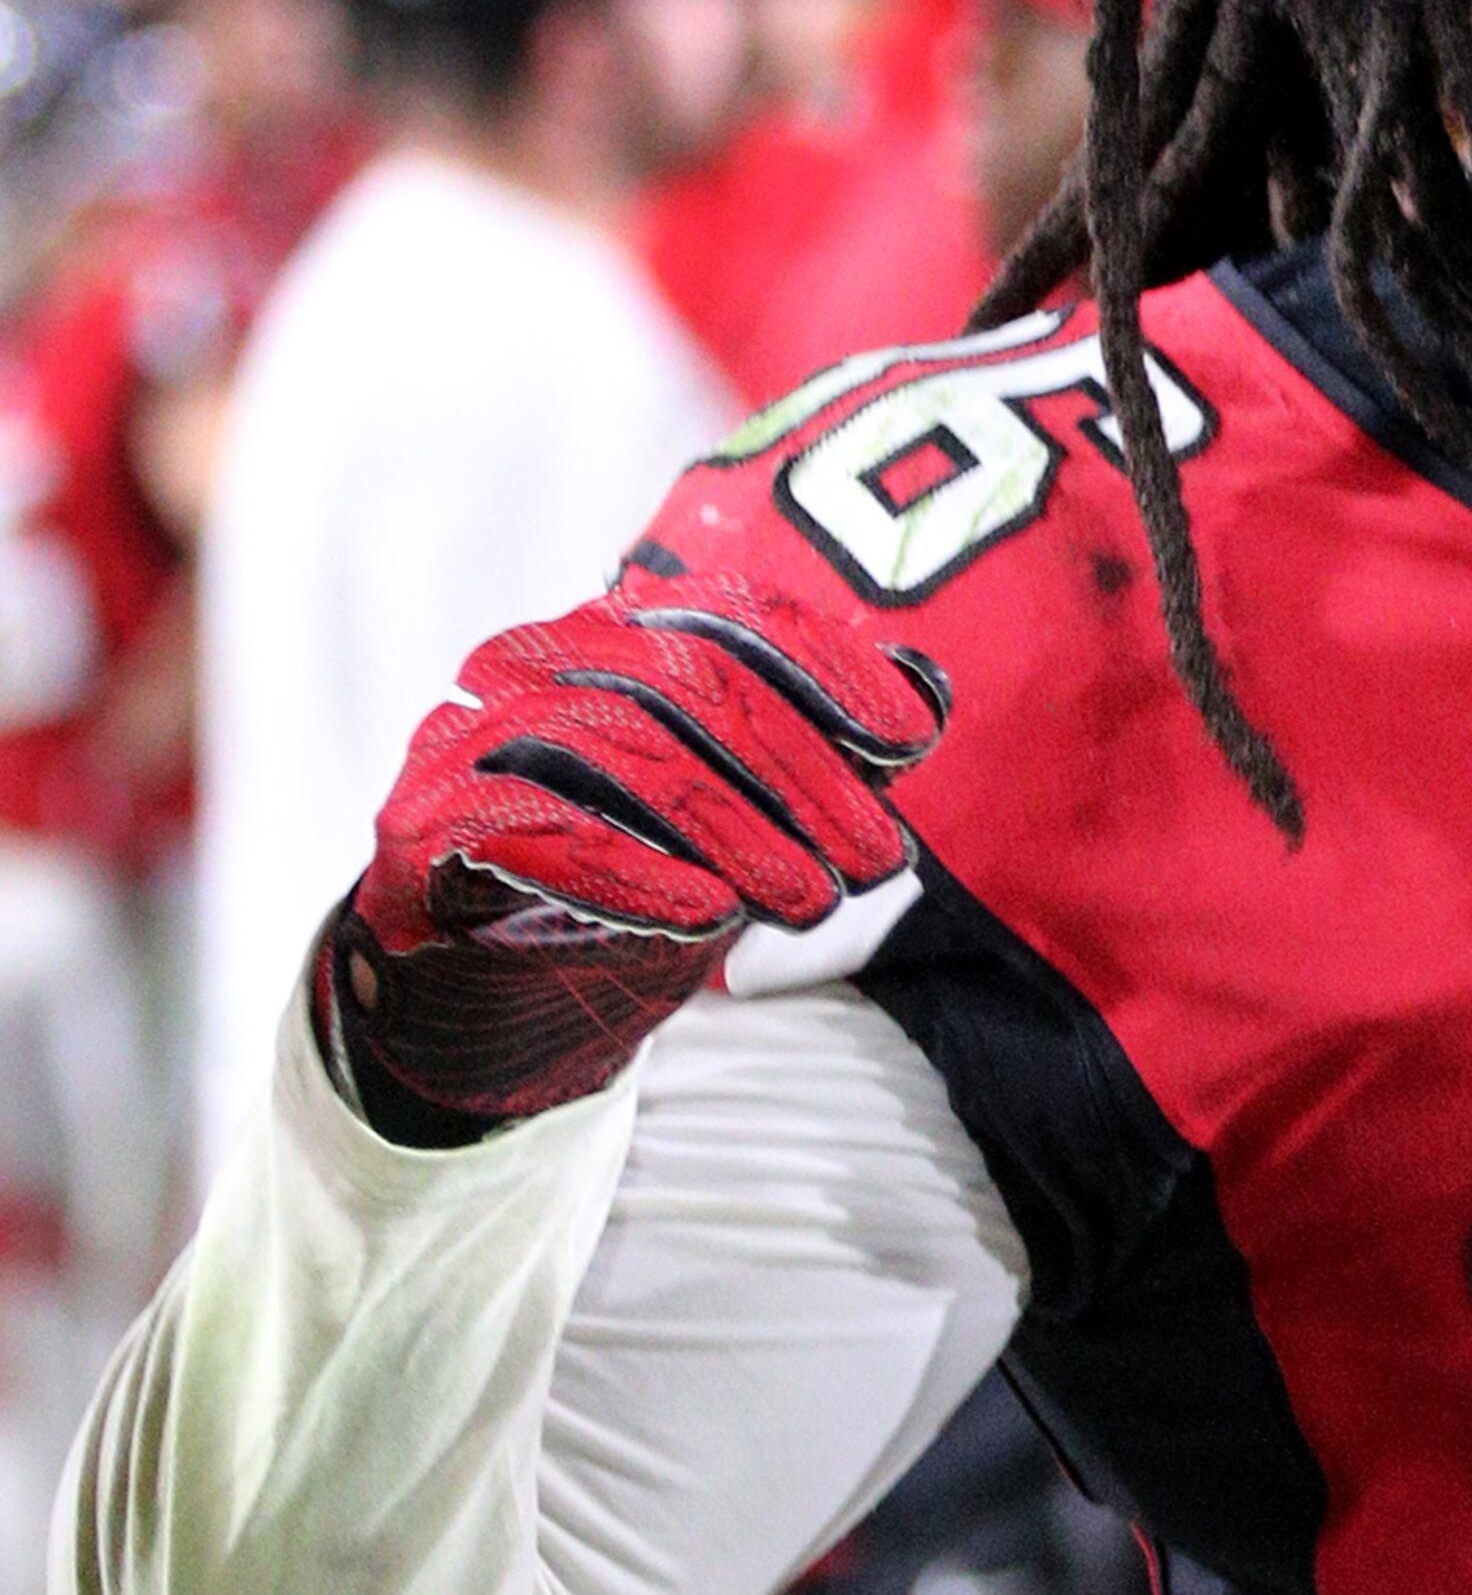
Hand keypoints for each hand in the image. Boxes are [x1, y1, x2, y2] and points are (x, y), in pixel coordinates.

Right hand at [319, 572, 945, 1136]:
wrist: (479, 977)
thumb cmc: (629, 869)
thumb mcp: (740, 806)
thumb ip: (817, 747)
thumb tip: (925, 698)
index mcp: (617, 634)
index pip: (733, 618)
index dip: (829, 670)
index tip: (909, 739)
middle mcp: (537, 661)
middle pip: (688, 685)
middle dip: (801, 772)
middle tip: (876, 861)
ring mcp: (469, 735)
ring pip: (620, 751)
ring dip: (736, 830)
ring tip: (812, 901)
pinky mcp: (422, 821)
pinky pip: (538, 829)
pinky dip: (635, 871)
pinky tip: (709, 917)